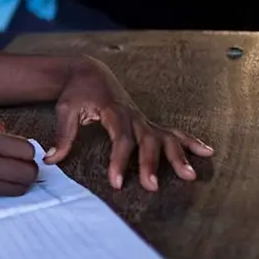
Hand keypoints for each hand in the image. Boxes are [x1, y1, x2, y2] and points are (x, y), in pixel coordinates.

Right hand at [0, 120, 37, 204]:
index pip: (24, 149)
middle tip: (19, 160)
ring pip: (20, 187)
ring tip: (8, 170)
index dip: (25, 147)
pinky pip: (0, 193)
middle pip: (28, 172)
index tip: (19, 146)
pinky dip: (2, 186)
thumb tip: (5, 132)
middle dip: (28, 165)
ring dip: (19, 179)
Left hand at [44, 57, 213, 191]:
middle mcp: (133, 115)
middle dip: (151, 163)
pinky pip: (172, 131)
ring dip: (178, 155)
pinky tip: (207, 152)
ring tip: (190, 175)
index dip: (120, 161)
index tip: (117, 182)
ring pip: (165, 136)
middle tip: (152, 186)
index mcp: (113, 111)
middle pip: (147, 139)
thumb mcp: (65, 110)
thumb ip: (63, 135)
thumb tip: (51, 159)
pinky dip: (190, 141)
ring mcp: (143, 118)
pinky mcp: (147, 122)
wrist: (89, 72)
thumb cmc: (77, 92)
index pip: (120, 138)